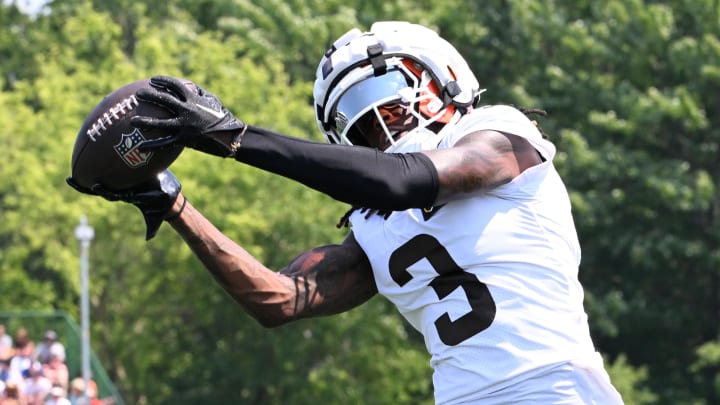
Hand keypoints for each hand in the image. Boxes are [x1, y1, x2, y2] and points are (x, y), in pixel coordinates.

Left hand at [66, 170, 181, 239]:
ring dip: (91, 169)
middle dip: (84, 185)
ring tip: (77, 161)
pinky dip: (111, 159)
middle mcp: (122, 188)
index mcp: (126, 196)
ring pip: (106, 174)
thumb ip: (152, 228)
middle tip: (70, 179)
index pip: (111, 194)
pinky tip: (104, 149)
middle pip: (100, 186)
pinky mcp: (132, 171)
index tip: (94, 186)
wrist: (166, 199)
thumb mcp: (156, 218)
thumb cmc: (159, 209)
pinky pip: (118, 165)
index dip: (102, 191)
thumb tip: (148, 239)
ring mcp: (125, 181)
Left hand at [130, 76, 245, 157]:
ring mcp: (184, 125)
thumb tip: (191, 88)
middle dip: (149, 95)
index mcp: (194, 99)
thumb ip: (201, 94)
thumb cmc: (224, 119)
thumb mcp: (214, 102)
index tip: (153, 80)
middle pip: (164, 100)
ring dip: (145, 122)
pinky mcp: (184, 139)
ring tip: (133, 122)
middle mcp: (187, 110)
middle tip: (138, 95)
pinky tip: (141, 147)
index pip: (175, 85)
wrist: (231, 137)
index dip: (163, 81)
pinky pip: (165, 143)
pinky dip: (152, 145)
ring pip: (160, 122)